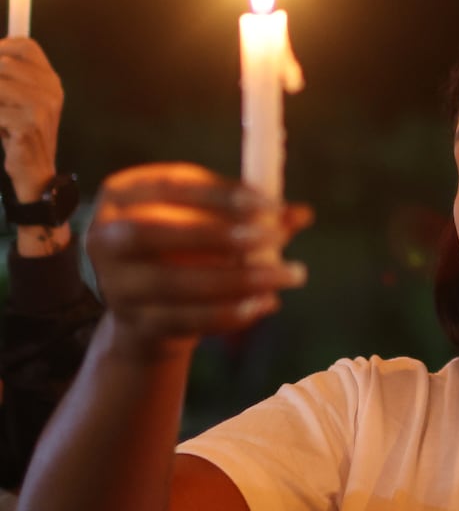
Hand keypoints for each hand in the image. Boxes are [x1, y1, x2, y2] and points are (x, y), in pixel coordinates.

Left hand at [0, 38, 62, 201]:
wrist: (34, 174)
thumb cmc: (17, 134)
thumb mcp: (15, 100)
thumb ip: (7, 77)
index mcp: (50, 82)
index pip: (25, 46)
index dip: (1, 48)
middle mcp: (51, 91)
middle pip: (5, 62)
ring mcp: (42, 108)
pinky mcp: (29, 125)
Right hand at [86, 163, 312, 349]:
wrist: (152, 313)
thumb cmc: (188, 251)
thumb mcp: (215, 224)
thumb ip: (254, 215)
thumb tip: (301, 213)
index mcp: (123, 194)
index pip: (170, 186)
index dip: (220, 194)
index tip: (268, 203)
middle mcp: (106, 237)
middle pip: (155, 232)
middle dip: (221, 234)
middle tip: (278, 237)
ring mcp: (116, 285)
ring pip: (175, 282)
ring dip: (238, 279)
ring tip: (289, 274)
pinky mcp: (136, 324)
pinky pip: (185, 320)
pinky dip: (230, 313)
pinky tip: (266, 303)